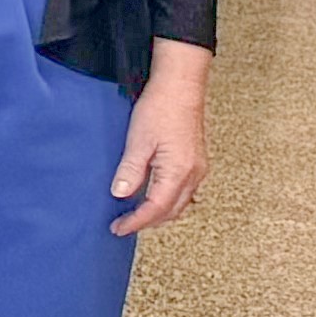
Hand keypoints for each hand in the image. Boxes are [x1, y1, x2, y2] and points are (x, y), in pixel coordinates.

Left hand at [110, 47, 210, 236]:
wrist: (180, 88)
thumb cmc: (160, 109)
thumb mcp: (138, 141)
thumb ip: (130, 171)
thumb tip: (120, 195)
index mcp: (179, 172)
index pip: (156, 209)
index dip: (136, 222)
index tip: (118, 228)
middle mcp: (193, 175)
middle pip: (171, 211)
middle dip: (147, 222)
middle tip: (123, 225)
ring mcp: (198, 169)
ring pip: (180, 203)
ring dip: (159, 213)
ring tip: (134, 215)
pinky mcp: (196, 162)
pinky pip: (184, 191)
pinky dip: (168, 201)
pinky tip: (153, 197)